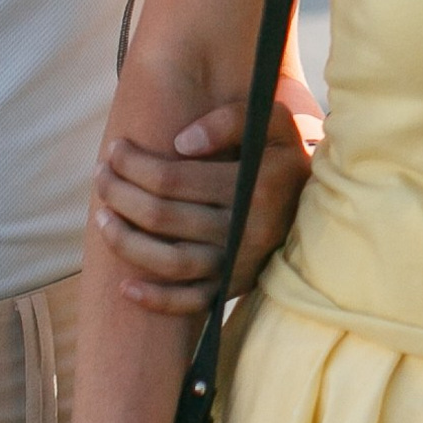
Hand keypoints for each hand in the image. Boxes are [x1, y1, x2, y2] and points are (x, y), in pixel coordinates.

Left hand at [93, 91, 322, 313]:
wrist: (321, 205)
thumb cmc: (285, 156)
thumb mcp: (272, 122)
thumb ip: (231, 120)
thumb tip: (181, 144)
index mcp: (255, 185)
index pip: (172, 179)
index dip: (134, 165)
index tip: (116, 149)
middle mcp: (247, 229)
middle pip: (162, 217)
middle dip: (119, 194)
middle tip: (101, 176)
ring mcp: (240, 262)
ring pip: (168, 261)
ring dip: (125, 241)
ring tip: (101, 218)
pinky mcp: (236, 286)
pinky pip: (191, 302)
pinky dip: (155, 300)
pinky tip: (125, 286)